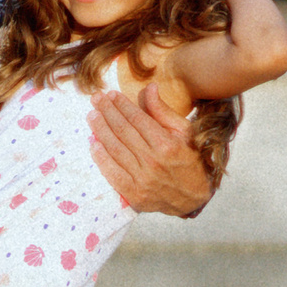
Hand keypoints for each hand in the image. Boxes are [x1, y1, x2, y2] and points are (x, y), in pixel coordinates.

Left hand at [91, 86, 212, 216]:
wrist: (194, 198)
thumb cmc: (191, 160)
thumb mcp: (185, 132)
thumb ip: (163, 111)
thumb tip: (149, 88)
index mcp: (167, 145)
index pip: (137, 119)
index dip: (122, 105)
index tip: (111, 94)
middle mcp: (153, 162)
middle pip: (123, 131)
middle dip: (107, 112)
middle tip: (96, 99)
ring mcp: (142, 179)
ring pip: (115, 149)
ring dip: (100, 130)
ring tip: (92, 116)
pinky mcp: (134, 194)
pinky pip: (112, 173)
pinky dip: (101, 158)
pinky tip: (93, 143)